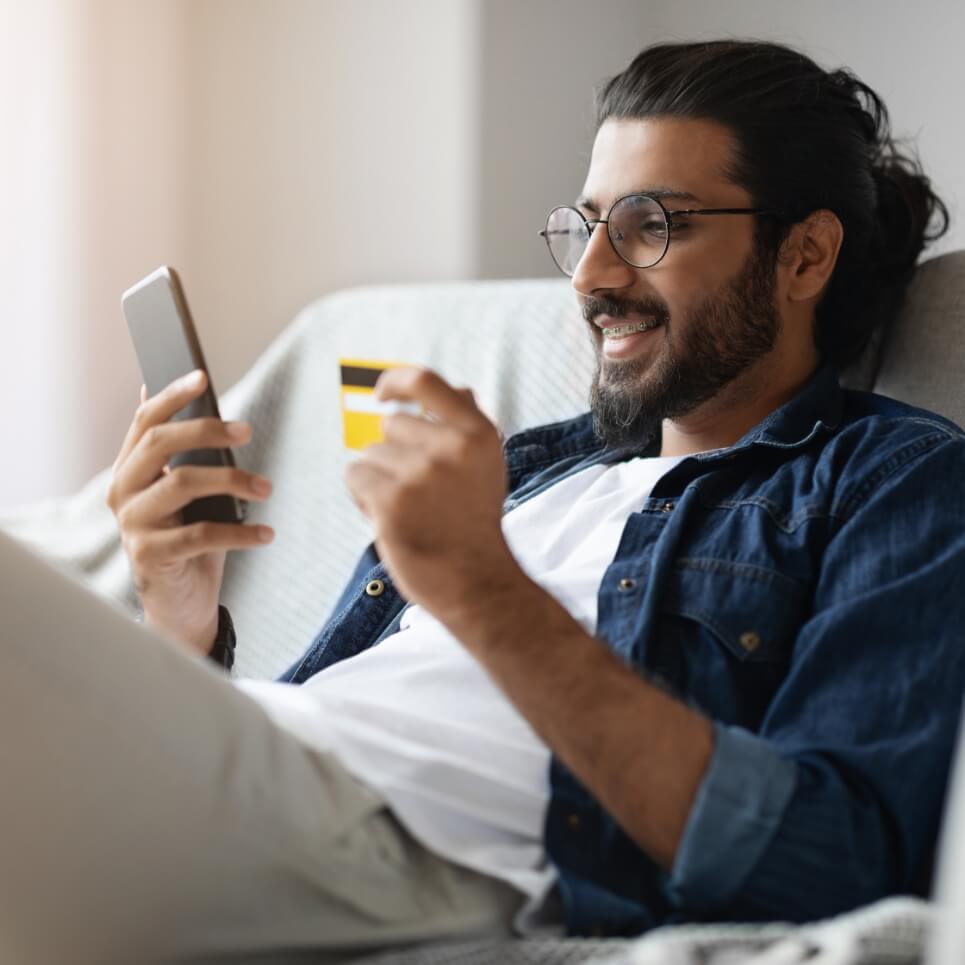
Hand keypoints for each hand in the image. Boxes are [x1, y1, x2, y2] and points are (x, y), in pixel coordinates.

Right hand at [105, 370, 274, 654]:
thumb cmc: (189, 542)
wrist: (180, 605)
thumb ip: (180, 454)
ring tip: (267, 488)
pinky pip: (200, 534)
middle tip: (247, 430)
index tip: (202, 377)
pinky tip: (266, 534)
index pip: (145, 422)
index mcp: (130, 471)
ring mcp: (133, 525)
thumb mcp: (187, 495)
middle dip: (206, 430)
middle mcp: (122, 493)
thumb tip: (171, 396)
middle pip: (160, 444)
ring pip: (181, 483)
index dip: (172, 396)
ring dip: (232, 480)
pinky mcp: (149, 556)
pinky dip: (240, 533)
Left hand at [344, 367, 527, 628]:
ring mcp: (420, 474)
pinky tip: (389, 519)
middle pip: (391, 425)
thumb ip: (469, 426)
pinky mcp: (391, 501)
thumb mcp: (487, 467)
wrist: (477, 581)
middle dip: (394, 453)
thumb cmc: (474, 522)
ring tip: (409, 510)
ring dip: (379, 479)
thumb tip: (459, 387)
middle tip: (419, 492)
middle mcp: (451, 448)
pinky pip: (355, 475)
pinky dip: (362, 496)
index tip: (381, 394)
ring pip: (370, 453)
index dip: (396, 381)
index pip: (425, 381)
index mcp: (478, 433)